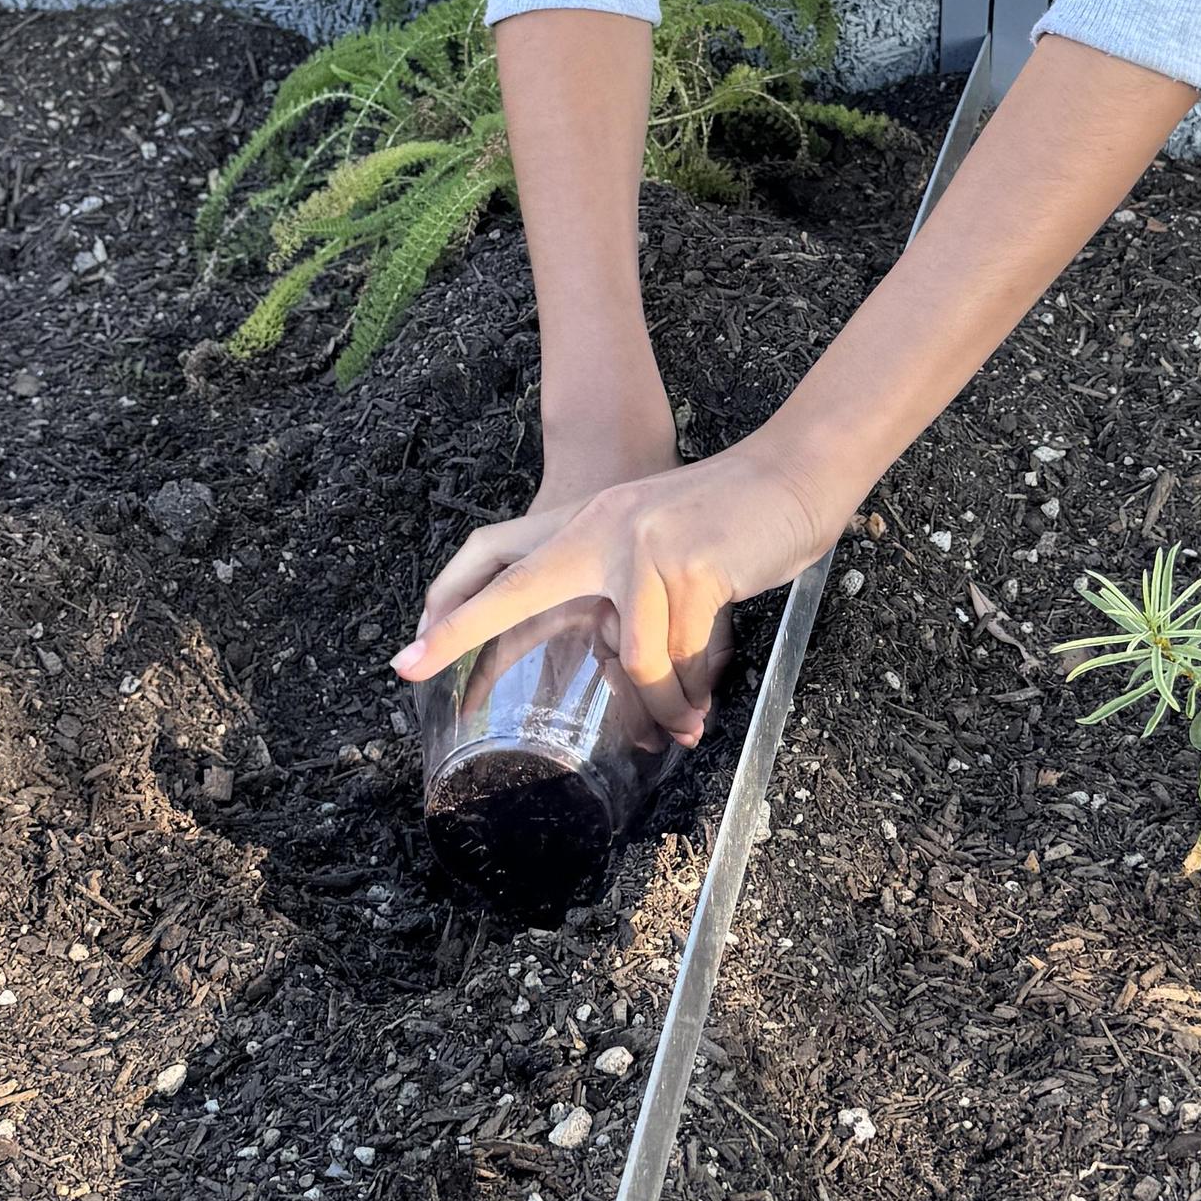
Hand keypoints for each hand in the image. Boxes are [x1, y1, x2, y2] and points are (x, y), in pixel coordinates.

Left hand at [393, 437, 839, 741]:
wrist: (794, 471)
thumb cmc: (731, 519)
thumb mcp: (659, 542)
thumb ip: (627, 592)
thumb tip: (625, 671)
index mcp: (590, 525)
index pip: (504, 565)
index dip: (454, 611)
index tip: (407, 657)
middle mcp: (603, 529)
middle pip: (519, 589)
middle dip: (461, 629)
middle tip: (412, 669)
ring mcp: (644, 545)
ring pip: (637, 654)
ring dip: (662, 702)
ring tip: (681, 728)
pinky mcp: (691, 566)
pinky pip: (681, 653)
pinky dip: (691, 689)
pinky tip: (701, 706)